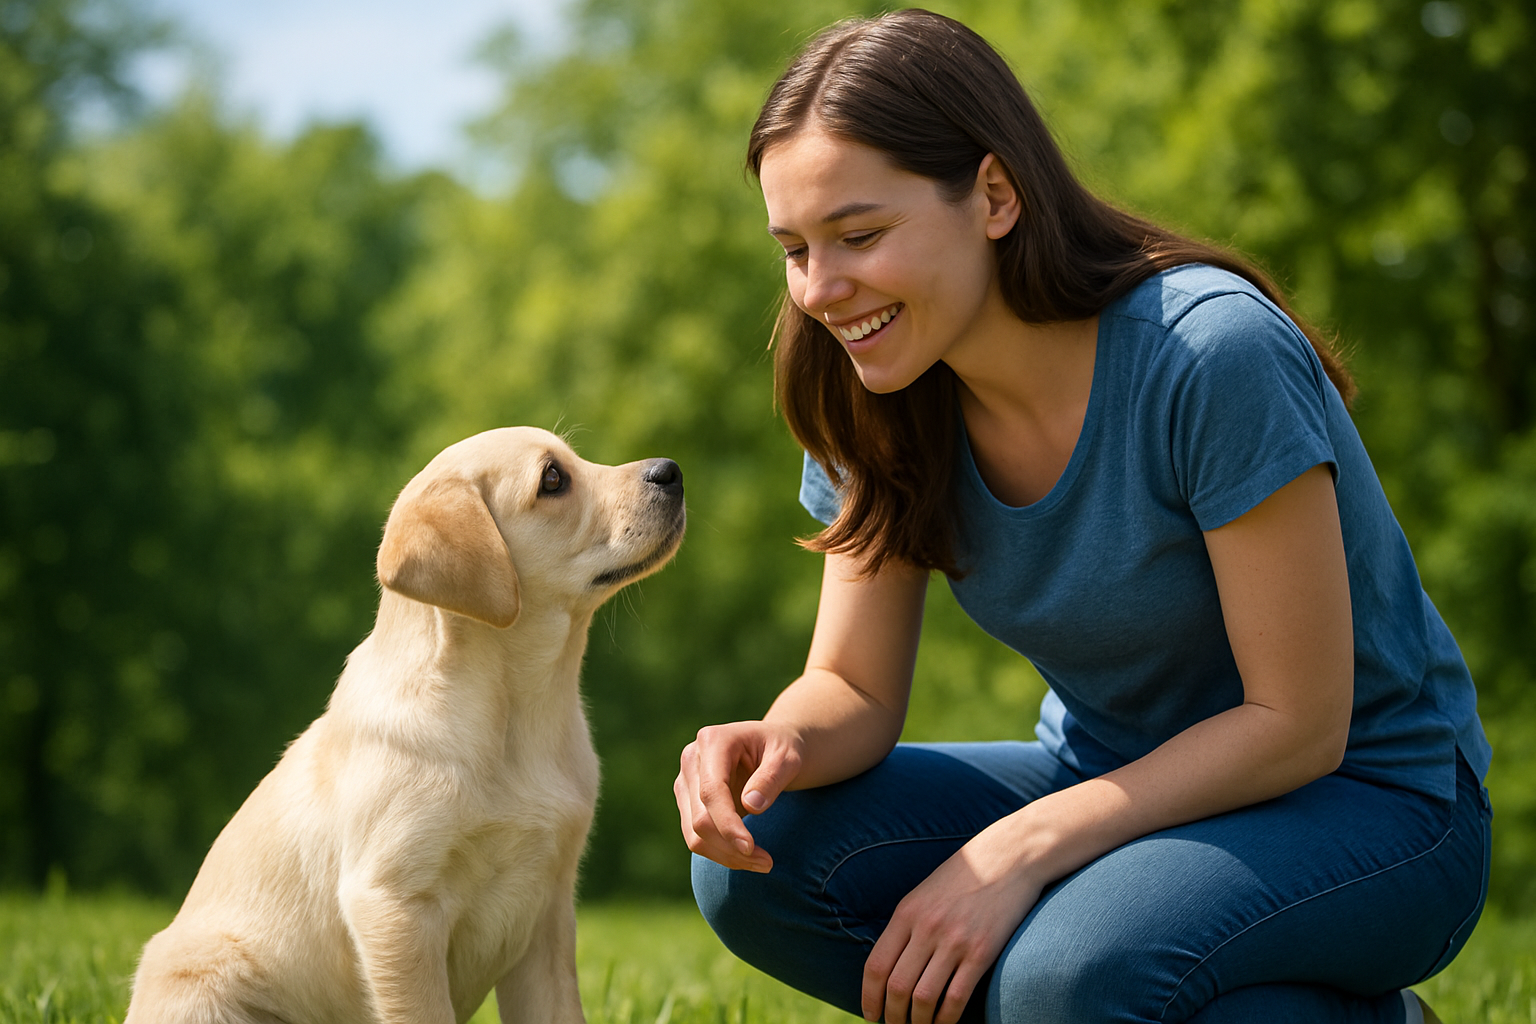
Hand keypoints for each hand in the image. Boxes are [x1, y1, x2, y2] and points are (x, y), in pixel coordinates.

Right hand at [675, 720, 803, 872]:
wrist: (776, 747)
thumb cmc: (784, 748)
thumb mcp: (788, 758)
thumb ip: (771, 778)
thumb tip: (751, 806)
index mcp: (713, 741)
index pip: (711, 792)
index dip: (728, 824)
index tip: (751, 848)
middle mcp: (691, 760)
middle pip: (700, 818)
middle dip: (731, 847)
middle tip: (767, 863)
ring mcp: (686, 783)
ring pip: (694, 834)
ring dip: (726, 856)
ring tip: (763, 863)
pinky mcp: (689, 803)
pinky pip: (698, 838)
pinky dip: (722, 853)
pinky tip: (749, 857)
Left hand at [862, 821, 1042, 1023]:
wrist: (1009, 857)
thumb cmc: (964, 877)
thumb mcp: (924, 894)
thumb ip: (906, 927)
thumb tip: (890, 966)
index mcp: (907, 913)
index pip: (876, 965)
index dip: (869, 997)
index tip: (871, 1015)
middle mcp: (926, 928)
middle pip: (897, 987)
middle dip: (893, 1016)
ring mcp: (955, 941)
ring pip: (924, 999)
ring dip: (918, 1023)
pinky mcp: (982, 952)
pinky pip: (956, 998)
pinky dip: (946, 1019)